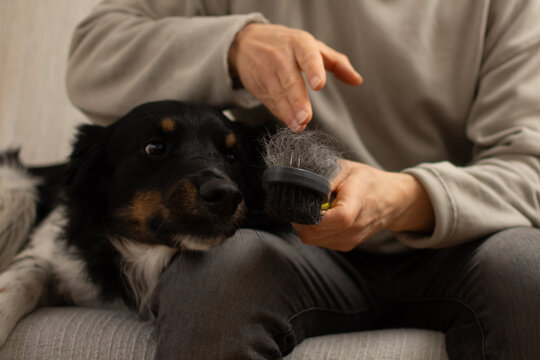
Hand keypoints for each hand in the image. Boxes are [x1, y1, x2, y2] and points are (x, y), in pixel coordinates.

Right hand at [228, 23, 362, 131]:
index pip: (307, 56)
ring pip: (278, 94)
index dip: (313, 70)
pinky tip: (289, 122)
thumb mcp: (312, 47)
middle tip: (306, 118)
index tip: (318, 85)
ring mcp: (266, 71)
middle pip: (290, 81)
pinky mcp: (256, 85)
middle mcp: (281, 56)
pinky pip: (270, 101)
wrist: (247, 42)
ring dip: (288, 112)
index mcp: (299, 44)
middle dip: (298, 101)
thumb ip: (337, 63)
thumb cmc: (287, 45)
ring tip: (299, 126)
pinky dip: (280, 113)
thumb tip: (357, 81)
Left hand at [293, 160, 434, 250]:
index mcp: (358, 203)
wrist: (390, 201)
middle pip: (315, 233)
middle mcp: (355, 227)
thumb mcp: (346, 169)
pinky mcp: (345, 246)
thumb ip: (324, 177)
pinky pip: (319, 241)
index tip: (303, 201)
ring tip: (313, 207)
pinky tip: (320, 216)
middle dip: (300, 219)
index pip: (337, 218)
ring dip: (305, 225)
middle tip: (300, 202)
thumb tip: (301, 186)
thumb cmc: (366, 181)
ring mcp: (350, 240)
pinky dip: (313, 230)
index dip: (312, 213)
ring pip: (313, 239)